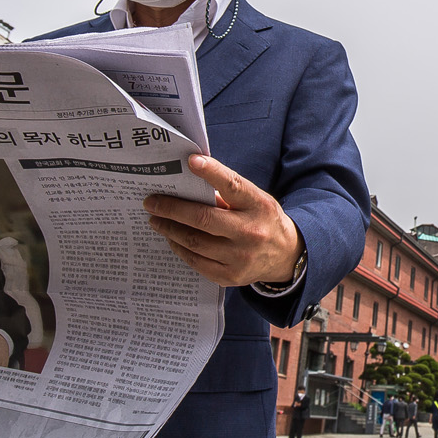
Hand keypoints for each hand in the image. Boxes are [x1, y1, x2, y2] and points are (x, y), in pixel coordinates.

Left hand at [145, 154, 301, 287]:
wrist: (286, 255)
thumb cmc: (262, 219)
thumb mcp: (254, 200)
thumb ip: (227, 193)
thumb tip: (188, 182)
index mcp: (257, 206)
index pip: (232, 185)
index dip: (212, 172)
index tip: (191, 161)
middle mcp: (250, 232)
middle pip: (203, 219)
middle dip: (171, 209)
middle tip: (151, 202)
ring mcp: (240, 257)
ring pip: (194, 242)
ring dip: (170, 229)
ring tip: (156, 220)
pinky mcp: (230, 276)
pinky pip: (196, 261)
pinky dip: (180, 248)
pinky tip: (172, 239)